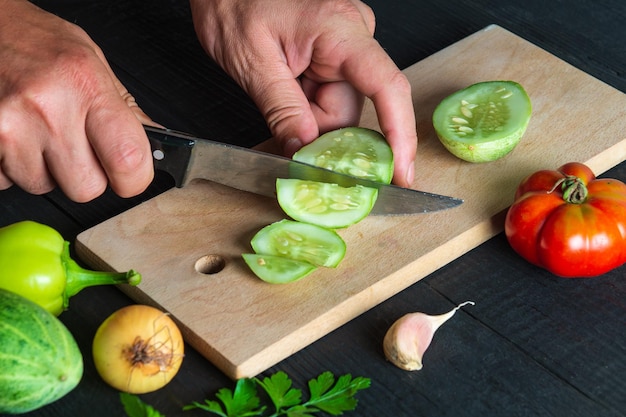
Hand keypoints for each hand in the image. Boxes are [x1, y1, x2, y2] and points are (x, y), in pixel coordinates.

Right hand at [0, 0, 153, 201]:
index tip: (131, 176)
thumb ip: (125, 110)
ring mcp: (10, 126)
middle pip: (86, 188)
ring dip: (46, 169)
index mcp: (86, 85)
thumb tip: (158, 145)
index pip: (128, 160)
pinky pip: (7, 182)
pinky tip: (17, 136)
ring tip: (39, 132)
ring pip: (44, 186)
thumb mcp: (93, 63)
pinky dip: (12, 167)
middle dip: (86, 175)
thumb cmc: (38, 43)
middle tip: (76, 145)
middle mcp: (47, 107)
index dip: (134, 179)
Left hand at [189, 0, 416, 186]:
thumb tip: (304, 150)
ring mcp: (345, 45)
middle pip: (353, 109)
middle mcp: (353, 36)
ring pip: (339, 109)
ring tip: (275, 94)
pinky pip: (330, 97)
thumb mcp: (252, 62)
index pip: (387, 87)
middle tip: (284, 135)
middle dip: (319, 132)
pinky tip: (286, 95)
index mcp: (340, 30)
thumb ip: (282, 109)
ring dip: (308, 119)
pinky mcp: (335, 54)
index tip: (402, 172)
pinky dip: (307, 109)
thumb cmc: (235, 2)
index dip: (400, 135)